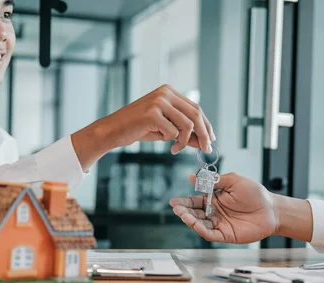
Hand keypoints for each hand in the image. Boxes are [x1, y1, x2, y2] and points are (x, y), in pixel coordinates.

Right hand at [72, 84, 214, 169]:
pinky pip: (173, 132)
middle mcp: (165, 93)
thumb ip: (184, 131)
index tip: (211, 139)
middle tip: (205, 149)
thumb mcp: (166, 128)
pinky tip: (164, 142)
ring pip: (187, 124)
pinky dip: (171, 141)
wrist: (113, 130)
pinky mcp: (152, 113)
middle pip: (195, 115)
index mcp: (169, 92)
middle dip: (203, 134)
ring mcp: (158, 101)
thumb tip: (204, 140)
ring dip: (184, 141)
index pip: (196, 108)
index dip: (206, 125)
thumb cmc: (139, 128)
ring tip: (176, 148)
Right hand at [169, 173, 278, 243]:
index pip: (195, 201)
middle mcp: (215, 213)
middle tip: (177, 209)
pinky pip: (211, 235)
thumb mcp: (233, 181)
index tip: (174, 201)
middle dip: (184, 212)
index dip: (184, 202)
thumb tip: (193, 177)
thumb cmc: (255, 194)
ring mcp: (220, 224)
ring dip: (191, 221)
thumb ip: (215, 181)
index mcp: (215, 199)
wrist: (272, 209)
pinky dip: (203, 231)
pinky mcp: (227, 235)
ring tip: (185, 216)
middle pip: (195, 214)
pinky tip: (197, 225)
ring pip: (201, 225)